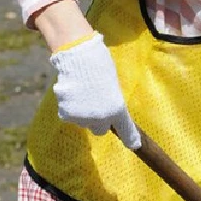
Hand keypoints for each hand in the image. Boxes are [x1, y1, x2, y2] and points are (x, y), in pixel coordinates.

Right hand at [51, 33, 140, 150]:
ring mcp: (83, 118)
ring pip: (83, 122)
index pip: (126, 130)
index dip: (130, 138)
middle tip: (95, 103)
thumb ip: (113, 103)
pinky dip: (69, 107)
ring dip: (82, 112)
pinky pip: (68, 115)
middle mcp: (101, 118)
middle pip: (100, 130)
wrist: (78, 56)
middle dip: (98, 121)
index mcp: (117, 109)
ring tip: (81, 91)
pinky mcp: (66, 114)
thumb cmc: (99, 66)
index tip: (134, 145)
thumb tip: (108, 113)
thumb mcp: (114, 86)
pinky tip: (71, 92)